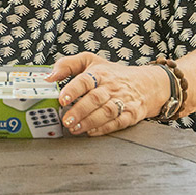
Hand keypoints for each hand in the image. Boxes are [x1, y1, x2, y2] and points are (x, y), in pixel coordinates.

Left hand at [47, 51, 167, 136]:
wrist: (147, 83)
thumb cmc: (113, 74)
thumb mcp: (91, 62)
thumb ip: (67, 65)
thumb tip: (48, 77)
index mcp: (99, 73)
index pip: (85, 80)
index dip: (73, 90)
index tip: (62, 99)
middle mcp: (111, 87)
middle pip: (95, 99)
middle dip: (79, 111)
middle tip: (66, 120)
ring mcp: (122, 101)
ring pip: (106, 112)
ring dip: (89, 122)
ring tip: (75, 128)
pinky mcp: (131, 114)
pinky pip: (118, 122)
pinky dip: (105, 128)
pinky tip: (92, 132)